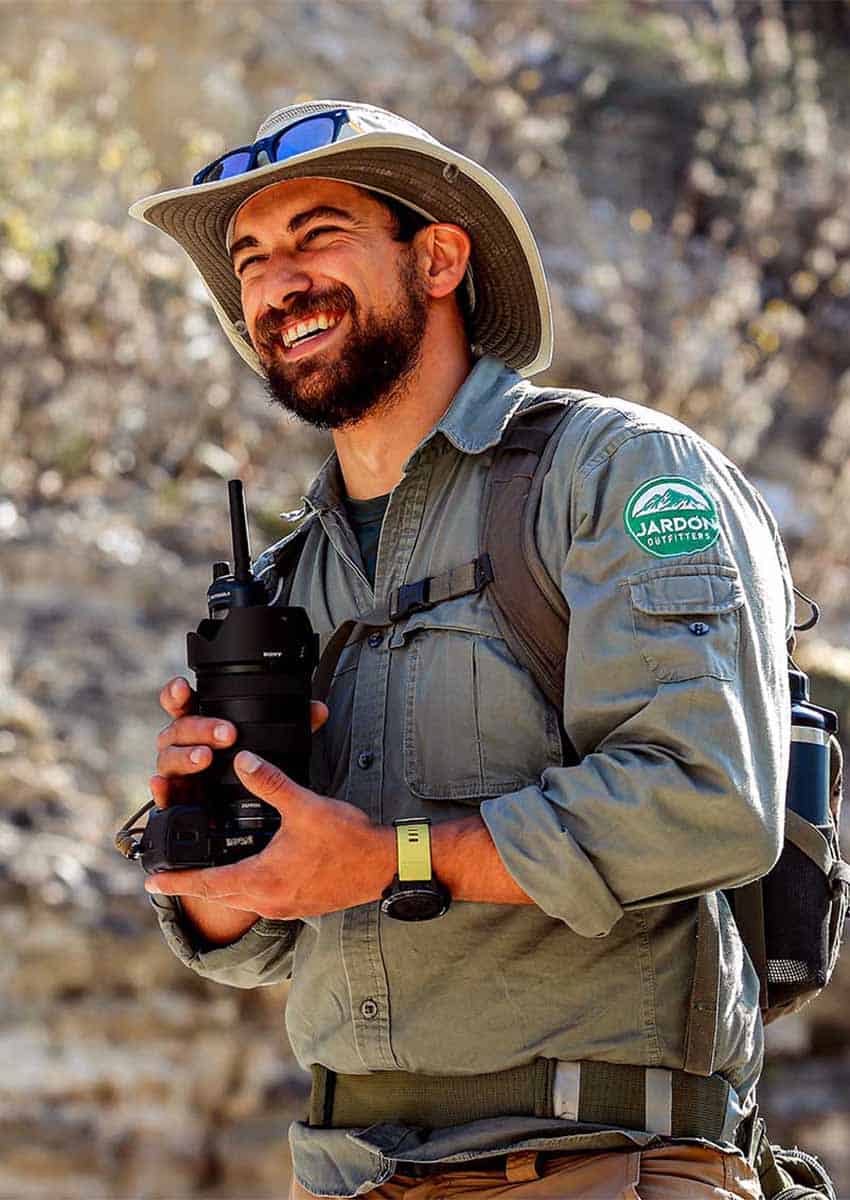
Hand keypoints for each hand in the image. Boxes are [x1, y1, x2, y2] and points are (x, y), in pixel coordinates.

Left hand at [148, 676, 329, 943]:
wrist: (386, 866)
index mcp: (262, 879)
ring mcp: (285, 906)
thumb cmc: (349, 840)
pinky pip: (260, 900)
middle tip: (167, 876)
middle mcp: (269, 900)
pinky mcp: (299, 905)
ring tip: (203, 872)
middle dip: (193, 884)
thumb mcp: (306, 807)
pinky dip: (244, 888)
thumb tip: (242, 760)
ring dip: (220, 886)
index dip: (176, 881)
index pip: (207, 884)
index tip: (150, 881)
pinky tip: (249, 871)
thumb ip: (271, 782)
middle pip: (219, 895)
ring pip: (239, 899)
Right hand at [151, 675, 327, 809]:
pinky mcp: (176, 798)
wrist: (239, 808)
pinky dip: (160, 789)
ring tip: (205, 758)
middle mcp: (181, 745)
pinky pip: (162, 794)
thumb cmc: (248, 764)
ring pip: (168, 758)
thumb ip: (293, 723)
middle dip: (201, 727)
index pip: (182, 704)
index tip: (185, 688)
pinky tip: (162, 785)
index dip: (178, 694)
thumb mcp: (272, 742)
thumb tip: (317, 710)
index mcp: (199, 724)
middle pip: (179, 728)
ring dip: (185, 755)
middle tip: (227, 734)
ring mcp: (176, 771)